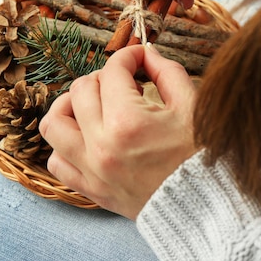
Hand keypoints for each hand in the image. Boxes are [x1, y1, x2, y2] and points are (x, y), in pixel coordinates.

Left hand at [40, 45, 197, 219]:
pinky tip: (86, 136)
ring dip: (69, 106)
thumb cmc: (200, 156)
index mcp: (128, 122)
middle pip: (80, 90)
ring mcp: (92, 170)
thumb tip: (146, 54)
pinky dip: (65, 144)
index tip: (139, 57)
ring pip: (54, 124)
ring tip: (92, 104)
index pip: (113, 71)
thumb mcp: (192, 105)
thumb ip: (166, 71)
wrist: (205, 206)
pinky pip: (57, 162)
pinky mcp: (91, 189)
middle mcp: (101, 145)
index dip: (128, 56)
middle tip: (124, 82)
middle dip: (102, 76)